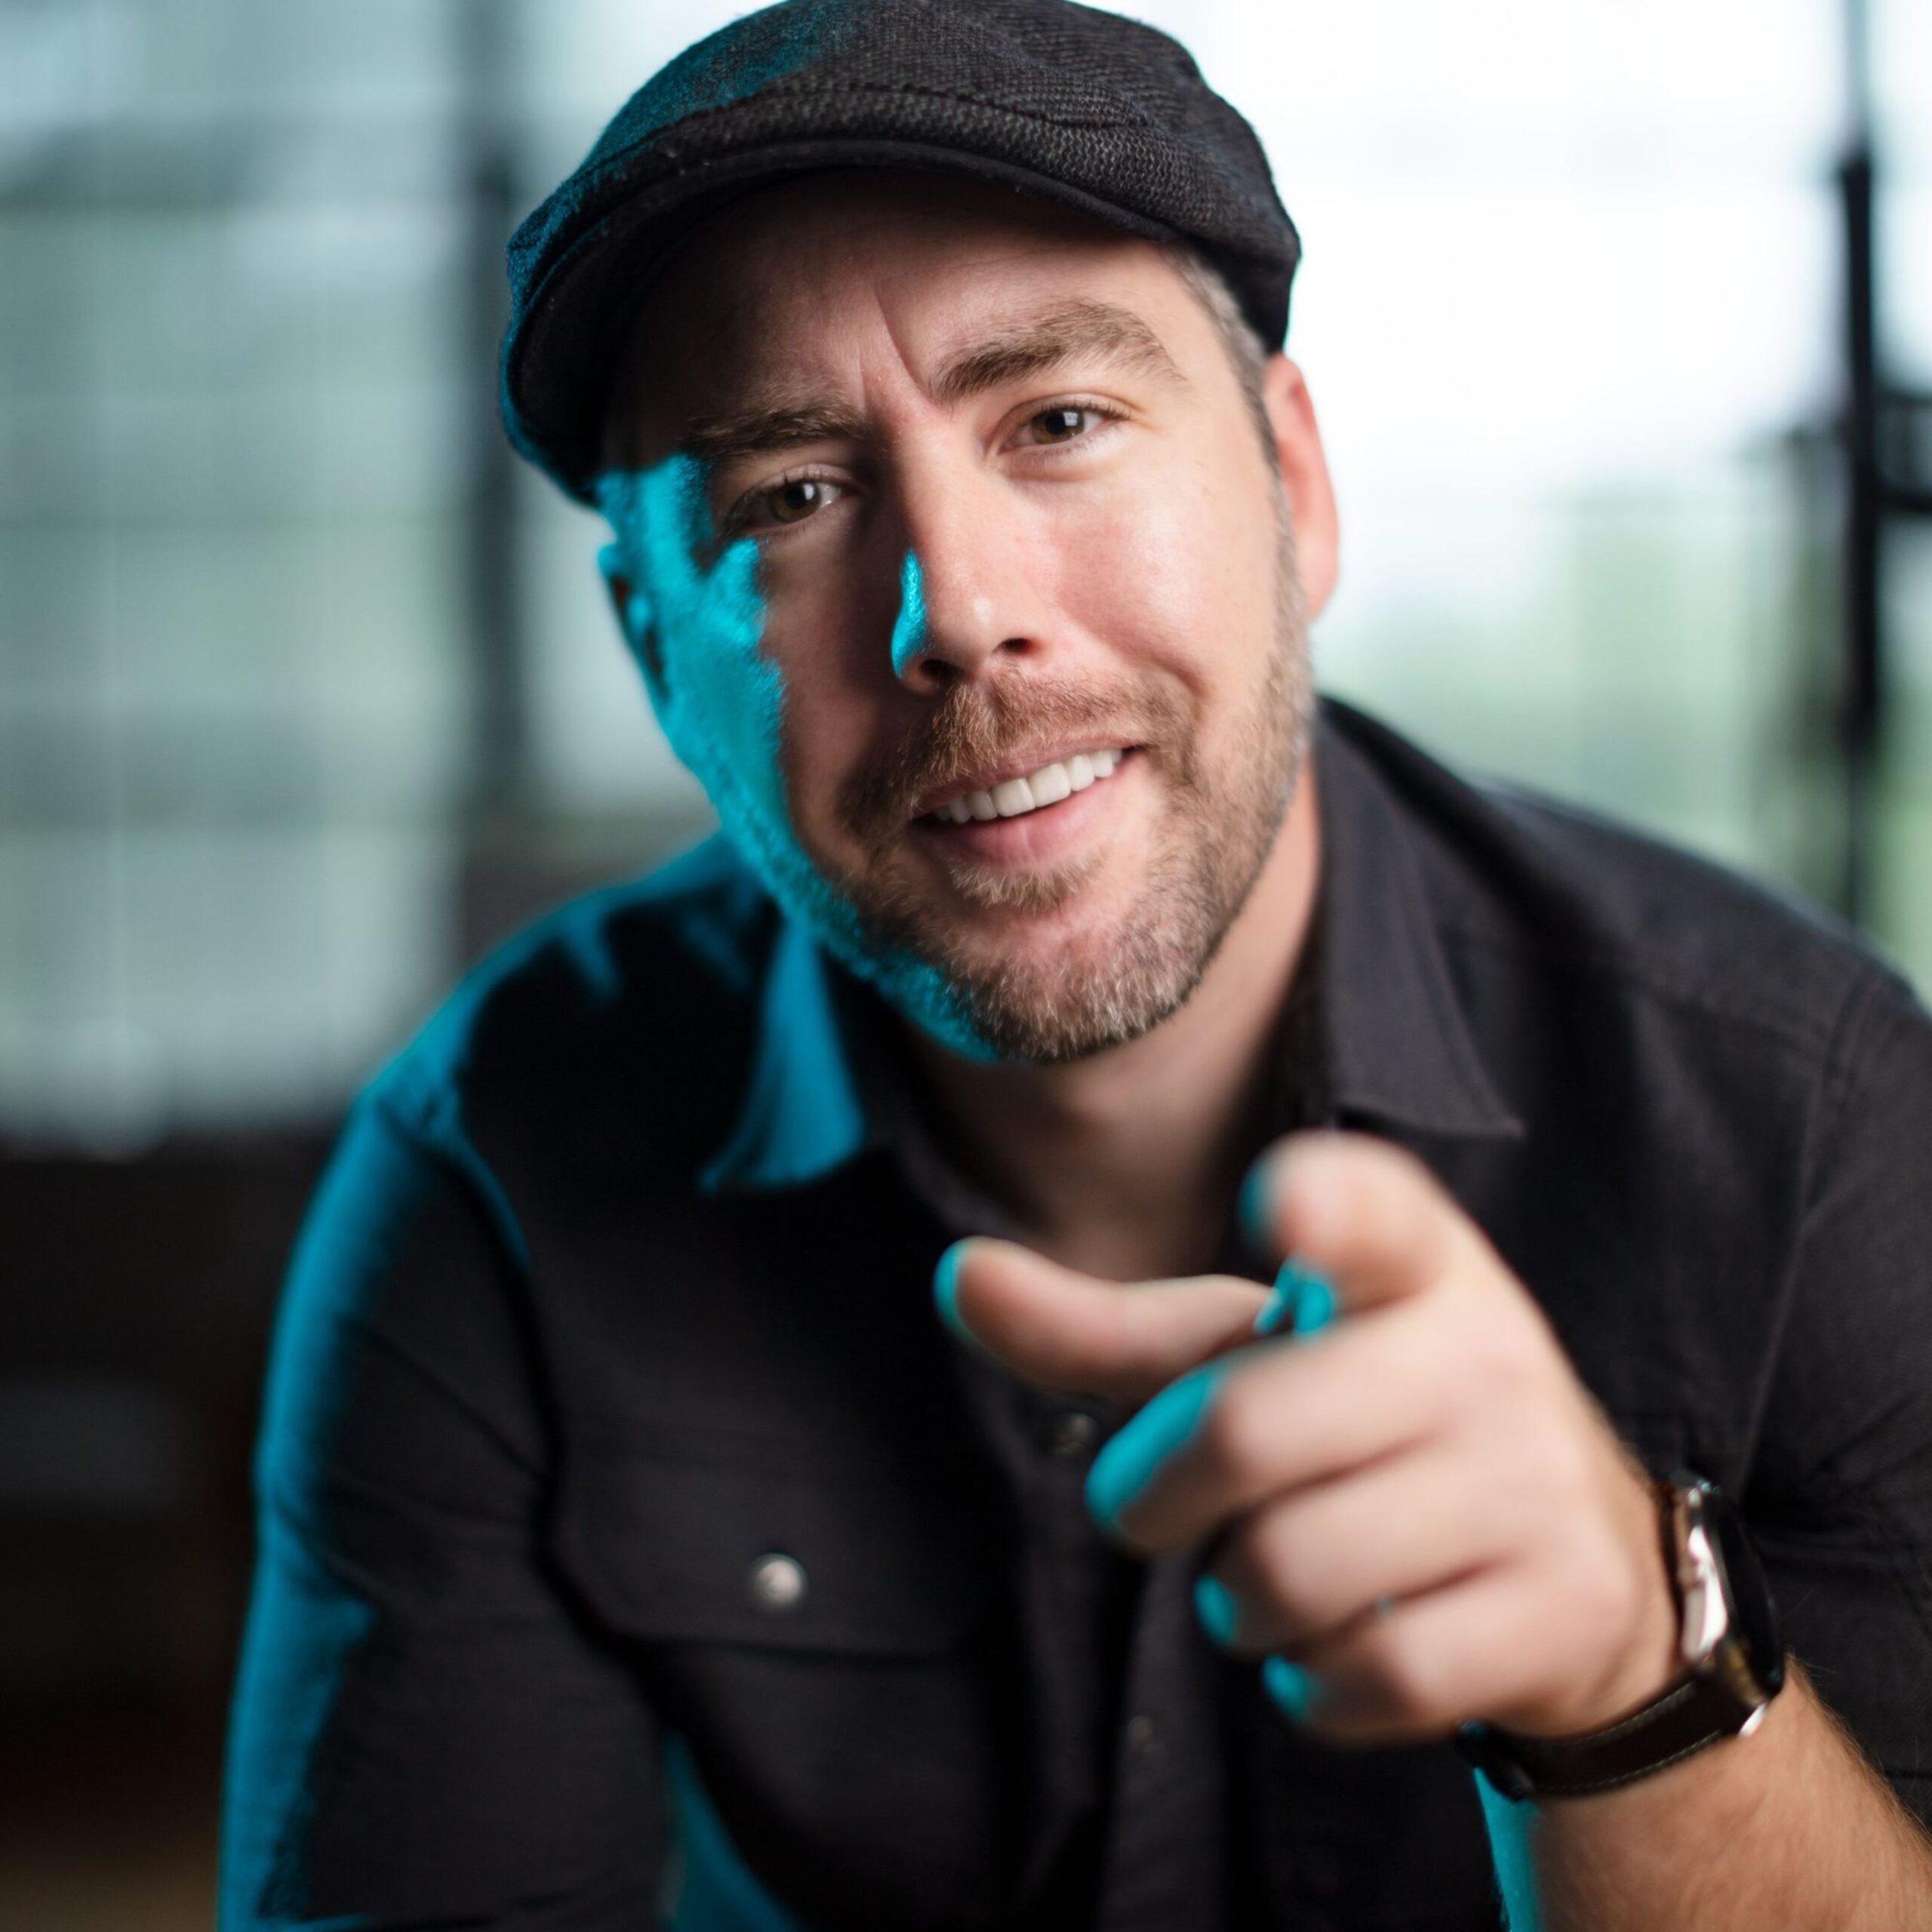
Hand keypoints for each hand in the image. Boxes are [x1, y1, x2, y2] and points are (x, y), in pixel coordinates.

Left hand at [935, 1131, 1678, 1744]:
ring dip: (1237, 1603)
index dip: (1319, 1206)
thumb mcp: (1249, 1356)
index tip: (1281, 1202)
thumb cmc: (1361, 1420)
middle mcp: (1485, 1349)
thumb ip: (1104, 1328)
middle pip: (1239, 1434)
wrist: (1578, 1563)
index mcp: (1407, 1257)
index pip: (1370, 1210)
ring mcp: (1536, 1479)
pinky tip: (1345, 1640)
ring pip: (1288, 1573)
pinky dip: (1311, 1683)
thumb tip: (955, 1274)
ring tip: (1283, 1570)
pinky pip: (1366, 1676)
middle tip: (1175, 1510)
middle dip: (1156, 1499)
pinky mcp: (1560, 1607)